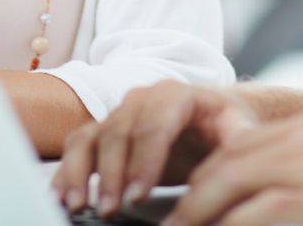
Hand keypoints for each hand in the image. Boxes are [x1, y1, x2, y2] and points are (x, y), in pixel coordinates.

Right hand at [51, 81, 258, 218]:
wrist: (211, 119)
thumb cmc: (224, 126)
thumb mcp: (238, 129)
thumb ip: (236, 141)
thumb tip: (229, 165)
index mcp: (176, 95)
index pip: (155, 124)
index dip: (144, 161)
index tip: (138, 196)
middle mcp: (142, 99)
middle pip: (119, 132)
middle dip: (112, 174)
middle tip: (111, 208)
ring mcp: (120, 114)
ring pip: (92, 137)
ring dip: (81, 172)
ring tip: (79, 204)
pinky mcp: (105, 133)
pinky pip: (78, 146)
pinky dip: (67, 170)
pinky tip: (64, 195)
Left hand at [166, 113, 302, 225]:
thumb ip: (300, 167)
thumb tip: (254, 197)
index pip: (235, 148)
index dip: (203, 178)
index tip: (186, 203)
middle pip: (223, 168)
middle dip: (192, 201)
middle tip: (171, 225)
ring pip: (230, 193)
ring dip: (203, 217)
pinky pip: (255, 218)